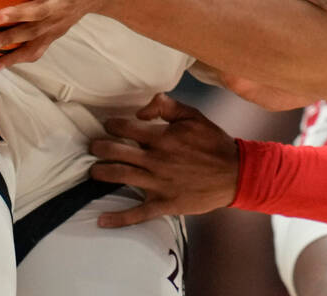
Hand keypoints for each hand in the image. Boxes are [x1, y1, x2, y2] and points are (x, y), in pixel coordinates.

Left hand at [89, 93, 239, 227]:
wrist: (235, 174)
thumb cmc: (213, 142)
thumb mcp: (193, 115)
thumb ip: (165, 106)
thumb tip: (140, 110)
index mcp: (162, 137)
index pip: (125, 127)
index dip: (111, 125)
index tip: (107, 125)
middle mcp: (156, 159)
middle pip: (116, 151)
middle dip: (98, 147)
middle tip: (92, 146)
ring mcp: (158, 183)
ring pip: (120, 176)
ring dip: (100, 173)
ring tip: (92, 171)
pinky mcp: (164, 204)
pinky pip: (137, 213)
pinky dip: (118, 218)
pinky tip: (101, 220)